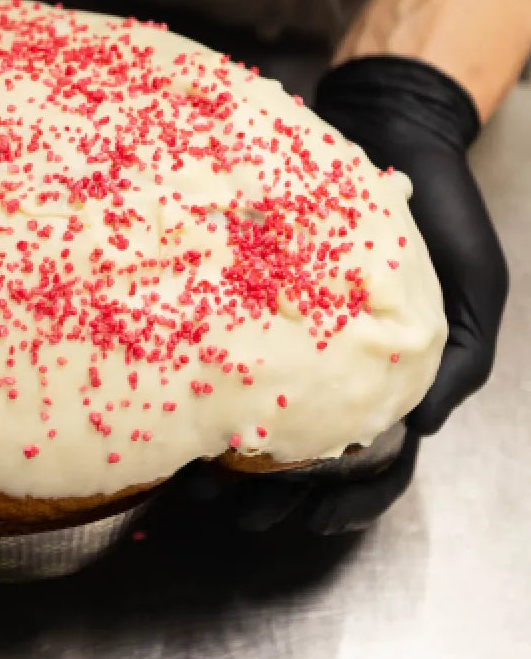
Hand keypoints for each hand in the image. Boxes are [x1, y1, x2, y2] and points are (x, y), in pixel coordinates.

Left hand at [179, 56, 507, 533]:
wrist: (392, 136)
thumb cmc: (443, 219)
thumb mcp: (475, 290)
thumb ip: (458, 363)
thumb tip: (421, 433)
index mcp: (395, 384)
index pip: (375, 465)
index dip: (347, 503)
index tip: (310, 522)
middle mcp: (339, 371)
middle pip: (306, 457)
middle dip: (272, 496)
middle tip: (230, 514)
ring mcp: (300, 343)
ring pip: (261, 419)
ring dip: (229, 461)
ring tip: (192, 485)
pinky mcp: (264, 308)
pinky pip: (235, 357)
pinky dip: (212, 392)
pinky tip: (182, 413)